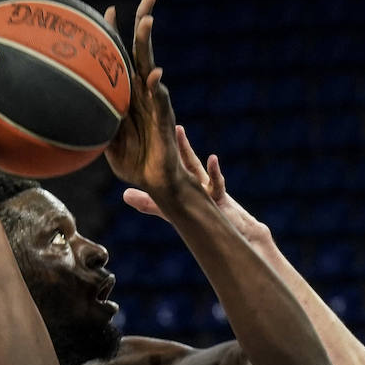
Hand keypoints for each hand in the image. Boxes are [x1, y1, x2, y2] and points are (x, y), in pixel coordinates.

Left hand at [103, 0, 186, 201]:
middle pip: (142, 52)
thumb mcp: (107, 142)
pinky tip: (155, 75)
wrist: (156, 184)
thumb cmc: (134, 164)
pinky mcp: (165, 122)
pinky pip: (161, 101)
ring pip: (151, 67)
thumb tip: (68, 118)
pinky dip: (157, 88)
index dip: (117, 35)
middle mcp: (144, 94)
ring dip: (148, 45)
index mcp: (129, 96)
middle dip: (144, 24)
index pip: (122, 59)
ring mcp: (156, 105)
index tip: (108, 10)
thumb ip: (95, 124)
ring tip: (147, 22)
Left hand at [122, 126, 271, 245]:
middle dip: (180, 146)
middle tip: (172, 126)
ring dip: (189, 153)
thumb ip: (151, 205)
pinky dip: (215, 174)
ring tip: (180, 133)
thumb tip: (124, 194)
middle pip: (188, 162)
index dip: (169, 151)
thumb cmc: (209, 225)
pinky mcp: (223, 202)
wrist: (239, 237)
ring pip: (198, 169)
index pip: (178, 165)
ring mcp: (212, 193)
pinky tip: (213, 159)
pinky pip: (218, 185)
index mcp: (189, 186)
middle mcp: (201, 186)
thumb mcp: (174, 213)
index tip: (156, 133)